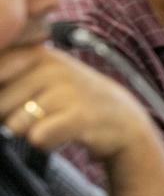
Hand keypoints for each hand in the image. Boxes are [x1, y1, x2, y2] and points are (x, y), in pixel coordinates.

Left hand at [0, 45, 153, 161]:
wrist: (121, 117)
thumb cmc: (69, 99)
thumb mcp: (39, 75)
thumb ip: (6, 76)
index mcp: (36, 52)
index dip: (4, 96)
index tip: (23, 96)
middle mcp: (52, 65)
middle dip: (13, 116)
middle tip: (43, 112)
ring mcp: (68, 88)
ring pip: (15, 125)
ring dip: (31, 131)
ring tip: (55, 121)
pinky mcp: (80, 114)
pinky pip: (37, 138)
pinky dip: (47, 143)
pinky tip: (64, 132)